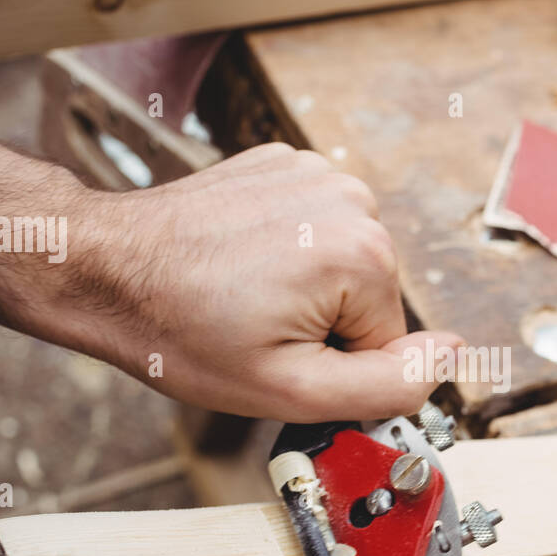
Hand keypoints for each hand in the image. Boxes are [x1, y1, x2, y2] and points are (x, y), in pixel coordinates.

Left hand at [52, 142, 462, 421]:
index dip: (337, 366)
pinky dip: (287, 251)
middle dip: (324, 326)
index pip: (390, 344)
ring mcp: (318, 172)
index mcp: (362, 254)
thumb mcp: (290, 390)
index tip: (279, 356)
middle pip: (373, 300)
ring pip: (347, 266)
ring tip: (244, 293)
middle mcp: (352, 199)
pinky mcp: (287, 164)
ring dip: (306, 289)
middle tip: (255, 328)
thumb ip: (386, 384)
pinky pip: (316, 230)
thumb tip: (451, 357)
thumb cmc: (180, 330)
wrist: (104, 267)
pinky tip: (242, 261)